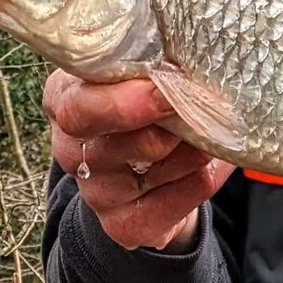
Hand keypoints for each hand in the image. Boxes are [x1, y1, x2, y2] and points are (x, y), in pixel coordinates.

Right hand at [45, 69, 233, 252]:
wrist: (150, 166)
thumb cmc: (144, 98)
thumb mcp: (139, 69)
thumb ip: (153, 61)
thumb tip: (197, 59)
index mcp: (65, 97)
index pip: (76, 105)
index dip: (124, 101)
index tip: (164, 87)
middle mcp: (71, 148)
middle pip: (114, 142)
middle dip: (165, 124)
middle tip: (204, 104)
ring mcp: (94, 191)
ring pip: (152, 166)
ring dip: (194, 145)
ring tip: (214, 127)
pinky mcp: (122, 223)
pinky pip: (174, 200)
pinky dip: (204, 177)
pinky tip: (217, 161)